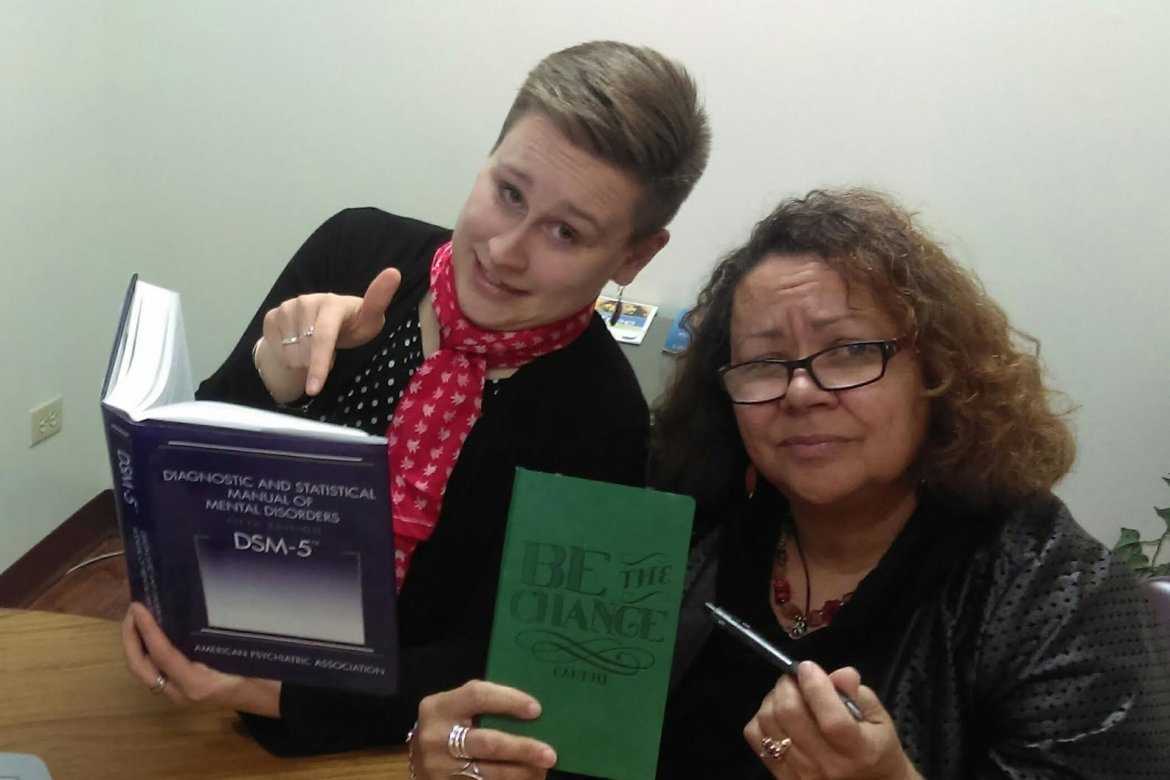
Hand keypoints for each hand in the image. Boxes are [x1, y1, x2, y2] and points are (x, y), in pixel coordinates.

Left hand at [121, 602, 279, 716]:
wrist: (272, 700)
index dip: (147, 629)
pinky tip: (153, 631)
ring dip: (136, 643)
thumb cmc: (264, 675)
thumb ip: (217, 641)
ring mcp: (181, 692)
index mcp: (197, 684)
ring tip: (138, 617)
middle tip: (133, 610)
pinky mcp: (183, 687)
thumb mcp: (244, 653)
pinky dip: (147, 649)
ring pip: (145, 669)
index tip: (139, 606)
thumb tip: (190, 611)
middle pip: (141, 666)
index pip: (162, 654)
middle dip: (130, 637)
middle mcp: (182, 691)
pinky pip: (156, 668)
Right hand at [256, 267, 401, 400]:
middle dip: (318, 364)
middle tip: (331, 352)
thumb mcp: (370, 319)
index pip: (323, 338)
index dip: (318, 364)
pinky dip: (289, 357)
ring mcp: (286, 308)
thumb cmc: (352, 324)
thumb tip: (394, 272)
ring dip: (304, 362)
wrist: (324, 322)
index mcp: (331, 302)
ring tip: (315, 349)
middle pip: (305, 354)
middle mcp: (305, 301)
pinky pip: (276, 351)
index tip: (315, 389)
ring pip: (290, 356)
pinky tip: (300, 346)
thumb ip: (378, 301)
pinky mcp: (271, 316)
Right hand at [411, 680, 556, 779]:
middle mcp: (435, 737)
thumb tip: (533, 712)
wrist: (417, 759)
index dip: (509, 701)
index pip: (478, 696)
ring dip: (520, 772)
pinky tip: (525, 779)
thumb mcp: (454, 708)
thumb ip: (484, 705)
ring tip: (542, 769)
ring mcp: (439, 767)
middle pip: (488, 742)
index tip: (536, 710)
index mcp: (439, 707)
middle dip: (522, 748)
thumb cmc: (446, 725)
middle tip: (550, 754)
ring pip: (488, 772)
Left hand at [743, 662, 921, 779]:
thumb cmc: (876, 750)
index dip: (815, 687)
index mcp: (859, 751)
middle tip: (796, 678)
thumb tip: (841, 674)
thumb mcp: (879, 719)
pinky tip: (778, 716)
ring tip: (788, 695)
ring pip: (769, 722)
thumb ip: (858, 694)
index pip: (832, 720)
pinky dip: (762, 717)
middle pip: (791, 715)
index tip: (808, 667)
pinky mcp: (782, 775)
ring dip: (774, 698)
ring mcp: (801, 774)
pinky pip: (756, 737)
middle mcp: (828, 765)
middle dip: (788, 685)